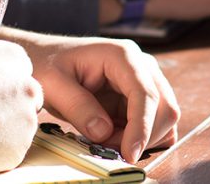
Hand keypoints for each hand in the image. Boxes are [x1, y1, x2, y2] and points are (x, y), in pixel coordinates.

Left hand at [0, 29, 180, 163]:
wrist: (44, 58)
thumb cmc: (47, 65)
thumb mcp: (53, 85)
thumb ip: (78, 107)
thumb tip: (104, 132)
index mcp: (122, 55)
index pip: (145, 94)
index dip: (142, 127)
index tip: (129, 153)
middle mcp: (141, 66)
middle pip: (165, 107)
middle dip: (142, 136)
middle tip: (108, 149)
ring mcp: (144, 81)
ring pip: (164, 118)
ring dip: (141, 138)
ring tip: (105, 140)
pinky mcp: (140, 98)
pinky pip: (154, 124)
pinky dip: (141, 138)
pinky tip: (115, 138)